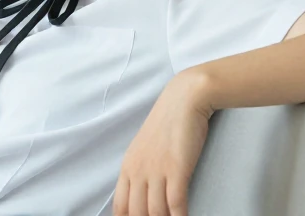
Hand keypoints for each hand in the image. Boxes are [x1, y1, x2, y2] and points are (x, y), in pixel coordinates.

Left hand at [113, 70, 213, 215]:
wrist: (184, 100)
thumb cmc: (168, 123)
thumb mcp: (146, 148)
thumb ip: (142, 169)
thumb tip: (143, 194)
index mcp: (128, 166)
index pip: (120, 206)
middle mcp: (138, 170)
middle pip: (136, 213)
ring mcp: (156, 170)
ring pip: (155, 212)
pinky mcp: (176, 169)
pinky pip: (176, 204)